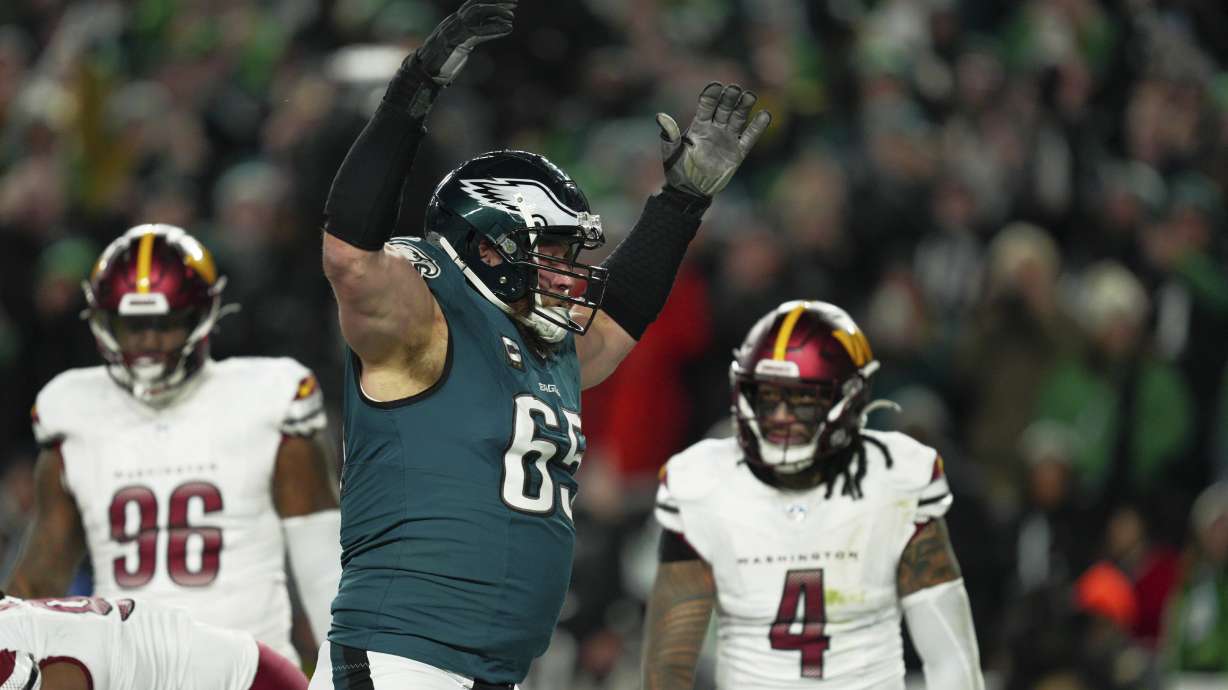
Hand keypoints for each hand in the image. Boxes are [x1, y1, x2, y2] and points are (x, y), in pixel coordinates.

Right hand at [414, 0, 516, 85]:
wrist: (425, 72)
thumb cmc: (442, 60)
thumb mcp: (459, 43)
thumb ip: (471, 34)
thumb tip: (487, 29)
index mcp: (454, 21)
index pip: (474, 4)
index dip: (491, 1)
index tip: (509, 1)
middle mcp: (454, 22)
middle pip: (476, 4)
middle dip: (496, 1)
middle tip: (515, 2)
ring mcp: (454, 30)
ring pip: (477, 12)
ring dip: (496, 11)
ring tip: (512, 16)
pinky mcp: (456, 42)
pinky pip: (477, 31)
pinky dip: (493, 29)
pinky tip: (507, 28)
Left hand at [656, 82, 771, 197]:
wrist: (690, 191)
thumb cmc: (677, 171)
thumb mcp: (671, 153)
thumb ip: (669, 136)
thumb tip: (660, 117)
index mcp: (698, 125)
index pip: (706, 105)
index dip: (711, 95)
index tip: (716, 86)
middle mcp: (714, 128)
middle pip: (724, 108)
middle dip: (729, 97)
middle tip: (735, 89)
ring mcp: (727, 139)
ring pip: (738, 118)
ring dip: (744, 106)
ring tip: (750, 96)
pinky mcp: (738, 152)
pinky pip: (749, 137)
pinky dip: (757, 127)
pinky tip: (765, 115)